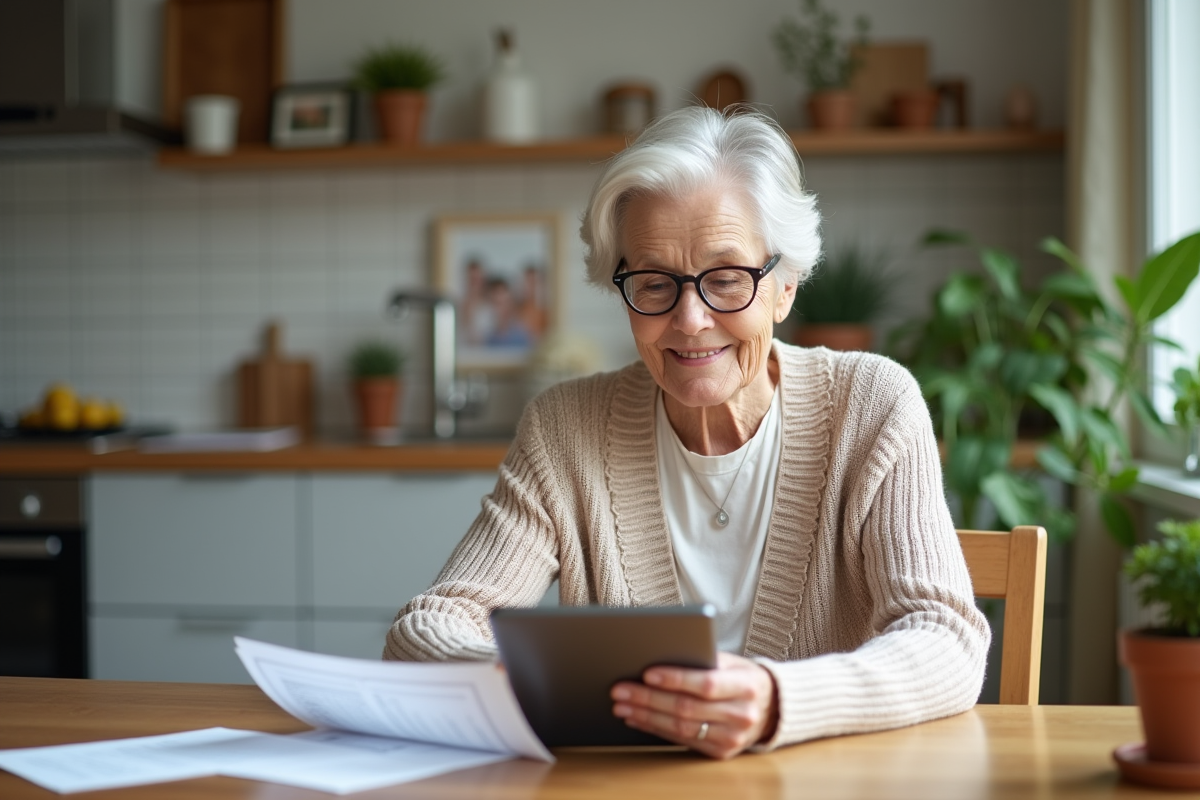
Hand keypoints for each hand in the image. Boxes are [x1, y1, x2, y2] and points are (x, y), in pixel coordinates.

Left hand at [610, 652, 777, 758]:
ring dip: (646, 716)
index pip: (707, 684)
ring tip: (622, 704)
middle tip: (621, 690)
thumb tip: (658, 655)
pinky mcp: (721, 752)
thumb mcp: (731, 662)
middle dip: (648, 698)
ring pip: (681, 728)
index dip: (676, 679)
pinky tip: (638, 718)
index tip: (647, 673)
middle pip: (687, 708)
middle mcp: (742, 715)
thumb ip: (702, 659)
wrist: (771, 707)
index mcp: (746, 686)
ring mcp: (732, 738)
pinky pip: (683, 741)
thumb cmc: (742, 677)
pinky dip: (656, 729)